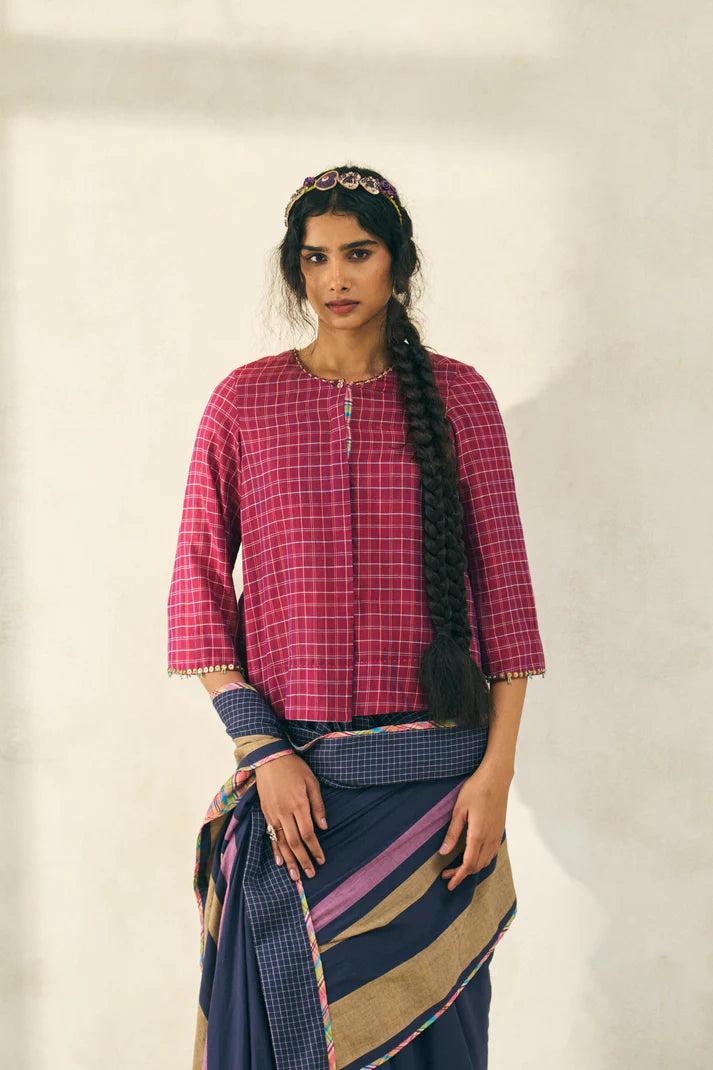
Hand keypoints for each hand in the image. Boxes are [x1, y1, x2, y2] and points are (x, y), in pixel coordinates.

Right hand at [254, 753, 327, 881]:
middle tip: (310, 875)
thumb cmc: (294, 768)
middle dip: (303, 860)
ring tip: (295, 876)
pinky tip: (279, 862)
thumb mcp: (312, 782)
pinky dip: (275, 850)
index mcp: (299, 804)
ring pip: (281, 842)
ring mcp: (273, 814)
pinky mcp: (265, 813)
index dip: (315, 849)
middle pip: (295, 842)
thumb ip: (318, 806)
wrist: (270, 758)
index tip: (321, 860)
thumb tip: (324, 827)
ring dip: (289, 861)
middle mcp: (285, 812)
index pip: (308, 833)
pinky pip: (271, 835)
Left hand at [438, 764, 511, 890]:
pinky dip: (481, 860)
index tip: (448, 883)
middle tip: (447, 875)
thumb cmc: (476, 789)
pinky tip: (473, 856)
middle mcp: (490, 838)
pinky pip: (492, 853)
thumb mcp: (459, 809)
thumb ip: (452, 833)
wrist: (497, 778)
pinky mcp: (500, 831)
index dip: (458, 876)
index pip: (469, 864)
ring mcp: (497, 835)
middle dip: (462, 874)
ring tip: (457, 868)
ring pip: (486, 861)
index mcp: (478, 835)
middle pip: (477, 866)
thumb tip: (444, 852)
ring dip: (472, 868)